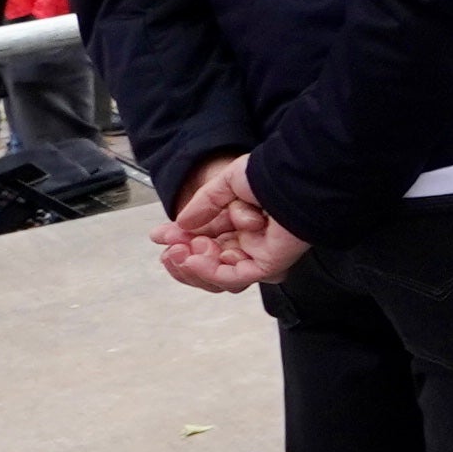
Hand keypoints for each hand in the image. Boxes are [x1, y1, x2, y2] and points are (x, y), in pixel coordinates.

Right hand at [157, 154, 306, 296]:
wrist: (293, 177)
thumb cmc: (268, 175)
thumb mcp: (226, 183)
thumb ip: (204, 204)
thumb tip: (182, 224)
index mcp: (241, 222)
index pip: (205, 240)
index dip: (180, 241)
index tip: (158, 237)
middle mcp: (250, 240)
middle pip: (209, 262)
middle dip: (182, 256)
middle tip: (168, 248)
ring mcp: (260, 253)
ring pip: (219, 274)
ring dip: (194, 265)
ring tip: (182, 250)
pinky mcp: (270, 264)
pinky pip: (236, 276)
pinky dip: (211, 271)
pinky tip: (193, 259)